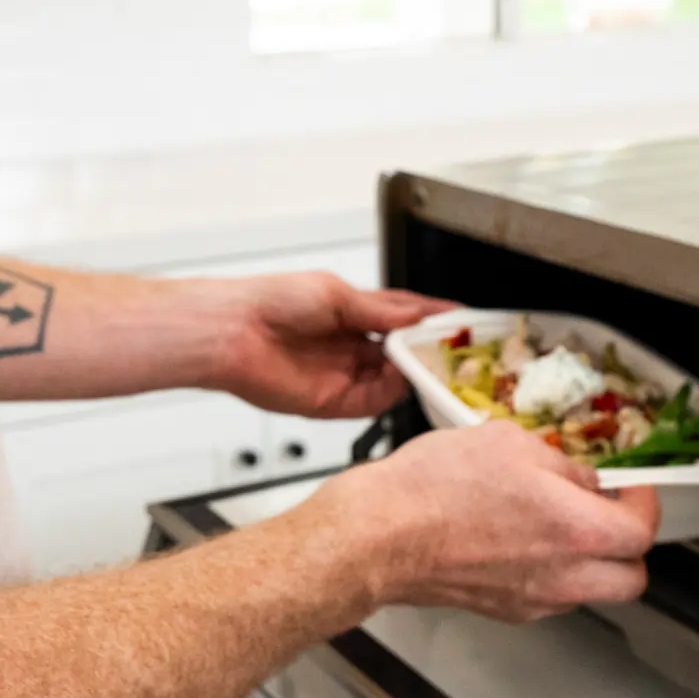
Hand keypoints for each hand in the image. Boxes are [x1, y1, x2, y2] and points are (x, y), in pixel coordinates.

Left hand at [205, 272, 447, 419]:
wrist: (233, 333)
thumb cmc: (272, 301)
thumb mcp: (334, 294)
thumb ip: (378, 310)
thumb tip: (417, 315)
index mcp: (353, 312)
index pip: (405, 316)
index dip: (434, 320)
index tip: (464, 320)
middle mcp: (352, 345)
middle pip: (405, 352)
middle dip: (431, 350)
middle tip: (461, 347)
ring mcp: (344, 374)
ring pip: (395, 379)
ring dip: (416, 371)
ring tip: (436, 362)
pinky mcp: (334, 403)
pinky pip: (373, 401)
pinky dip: (393, 392)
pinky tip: (403, 378)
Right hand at [307, 421, 660, 621]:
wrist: (380, 533)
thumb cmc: (435, 487)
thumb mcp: (508, 442)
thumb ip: (559, 463)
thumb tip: (579, 478)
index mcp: (577, 529)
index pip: (643, 530)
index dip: (645, 502)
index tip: (632, 485)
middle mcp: (563, 575)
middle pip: (632, 578)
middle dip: (629, 545)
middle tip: (610, 513)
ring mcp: (534, 599)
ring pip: (591, 591)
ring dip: (591, 561)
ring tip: (561, 523)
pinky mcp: (503, 608)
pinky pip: (549, 596)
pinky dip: (550, 572)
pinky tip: (521, 539)